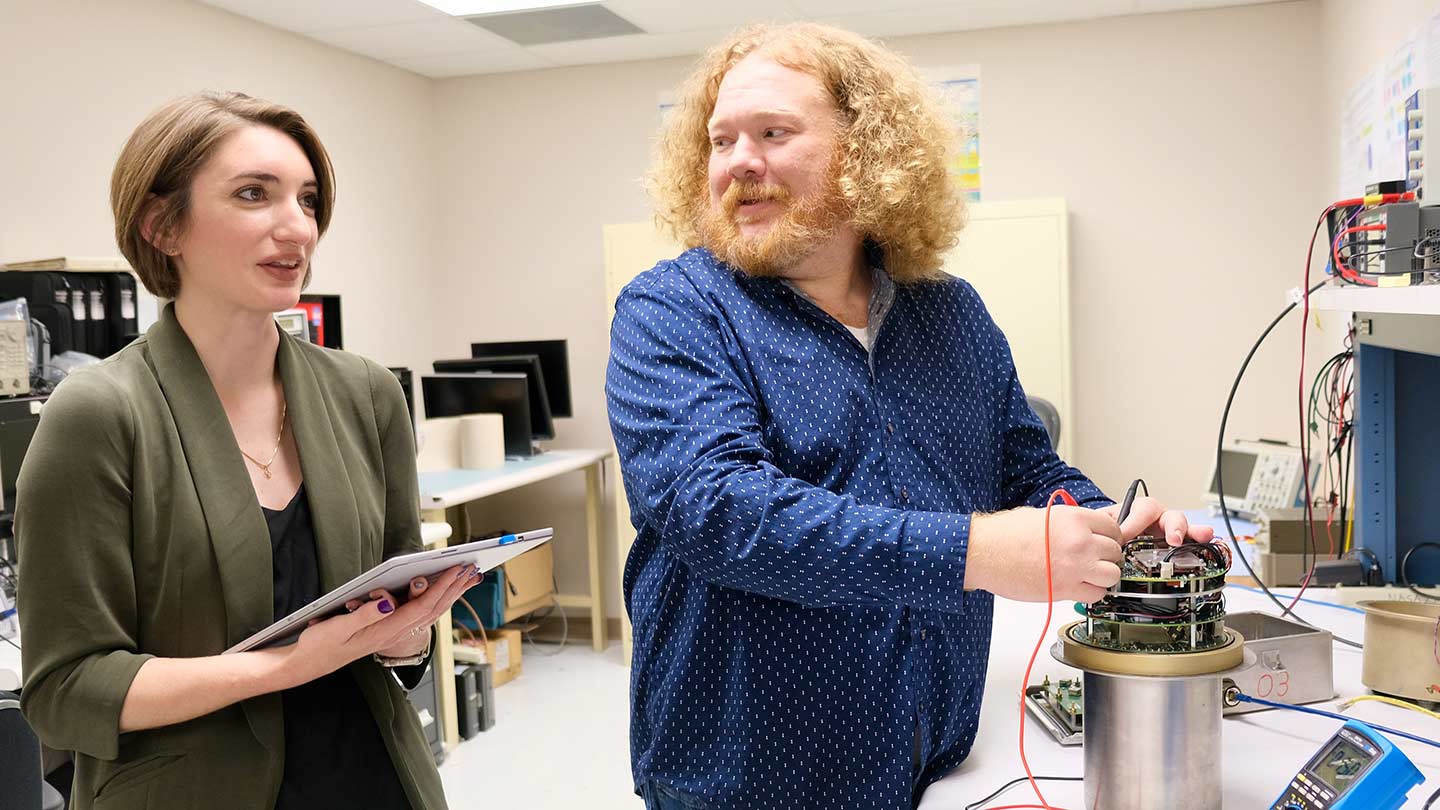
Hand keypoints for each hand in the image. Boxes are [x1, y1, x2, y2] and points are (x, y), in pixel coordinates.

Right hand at [281, 563, 481, 684]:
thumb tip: (387, 602)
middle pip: (432, 609)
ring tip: (466, 579)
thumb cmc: (320, 645)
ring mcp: (392, 633)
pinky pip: (419, 615)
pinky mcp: (387, 631)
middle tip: (472, 570)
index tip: (456, 570)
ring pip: (429, 612)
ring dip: (449, 595)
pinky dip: (435, 601)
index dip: (441, 587)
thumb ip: (363, 615)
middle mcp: (393, 633)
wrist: (308, 664)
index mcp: (384, 630)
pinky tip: (442, 593)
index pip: (421, 606)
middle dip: (454, 588)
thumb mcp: (336, 628)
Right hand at [966, 506, 1123, 602]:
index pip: (1113, 528)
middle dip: (1106, 557)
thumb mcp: (1042, 515)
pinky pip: (1096, 594)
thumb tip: (1087, 531)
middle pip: (1115, 552)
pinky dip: (1091, 593)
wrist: (983, 553)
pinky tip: (1078, 587)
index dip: (1109, 537)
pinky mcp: (1066, 589)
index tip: (1103, 543)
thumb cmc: (1004, 534)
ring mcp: (1075, 567)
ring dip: (1102, 576)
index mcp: (1074, 519)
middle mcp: (1080, 541)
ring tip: (1087, 575)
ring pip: (1112, 575)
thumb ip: (1070, 523)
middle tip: (1092, 560)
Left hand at [1098, 497, 1215, 545]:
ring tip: (1201, 536)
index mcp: (1139, 510)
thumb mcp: (1103, 526)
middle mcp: (1158, 518)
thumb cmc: (1110, 529)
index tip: (1124, 537)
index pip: (1142, 510)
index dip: (1134, 524)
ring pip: (1184, 528)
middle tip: (1173, 539)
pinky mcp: (1178, 545)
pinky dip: (1202, 542)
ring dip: (1193, 532)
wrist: (1111, 537)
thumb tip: (1104, 541)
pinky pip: (1192, 542)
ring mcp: (1170, 531)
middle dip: (1173, 526)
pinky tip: (1209, 543)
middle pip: (1170, 516)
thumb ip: (1104, 530)